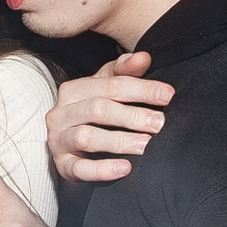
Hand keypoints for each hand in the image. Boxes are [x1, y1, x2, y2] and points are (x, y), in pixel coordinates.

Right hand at [46, 52, 172, 182]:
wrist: (70, 149)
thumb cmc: (93, 116)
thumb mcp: (106, 90)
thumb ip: (124, 72)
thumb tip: (144, 57)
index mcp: (73, 90)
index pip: (110, 85)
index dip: (141, 89)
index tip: (168, 96)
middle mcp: (61, 113)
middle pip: (98, 109)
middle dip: (132, 116)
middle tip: (159, 123)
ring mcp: (58, 140)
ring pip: (87, 137)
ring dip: (119, 141)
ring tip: (146, 145)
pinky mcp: (62, 166)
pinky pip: (80, 168)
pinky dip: (103, 169)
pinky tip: (125, 168)